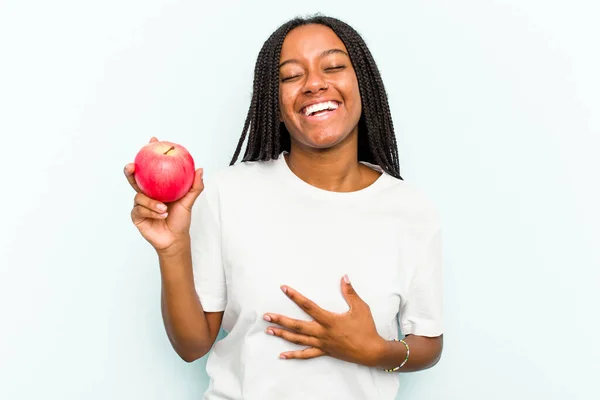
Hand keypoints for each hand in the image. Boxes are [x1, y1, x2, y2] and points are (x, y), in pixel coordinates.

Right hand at [124, 137, 203, 252]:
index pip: (152, 167)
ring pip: (139, 197)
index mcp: (157, 186)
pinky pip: (140, 209)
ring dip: (152, 203)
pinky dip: (152, 212)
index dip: (150, 153)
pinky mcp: (136, 215)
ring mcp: (140, 204)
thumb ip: (195, 186)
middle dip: (130, 170)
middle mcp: (147, 193)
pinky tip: (161, 215)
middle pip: (135, 178)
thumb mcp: (189, 201)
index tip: (153, 140)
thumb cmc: (181, 219)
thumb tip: (200, 169)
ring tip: (164, 208)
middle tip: (132, 166)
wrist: (175, 238)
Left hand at [263, 275, 385, 366]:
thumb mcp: (360, 308)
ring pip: (298, 340)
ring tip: (269, 330)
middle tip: (266, 316)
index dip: (295, 296)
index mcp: (329, 320)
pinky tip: (282, 355)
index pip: (308, 306)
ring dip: (282, 335)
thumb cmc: (366, 328)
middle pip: (297, 326)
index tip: (284, 288)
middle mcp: (322, 333)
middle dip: (280, 320)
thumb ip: (350, 293)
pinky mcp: (324, 352)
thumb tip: (344, 277)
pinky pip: (306, 354)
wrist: (372, 351)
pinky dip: (293, 355)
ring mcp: (322, 344)